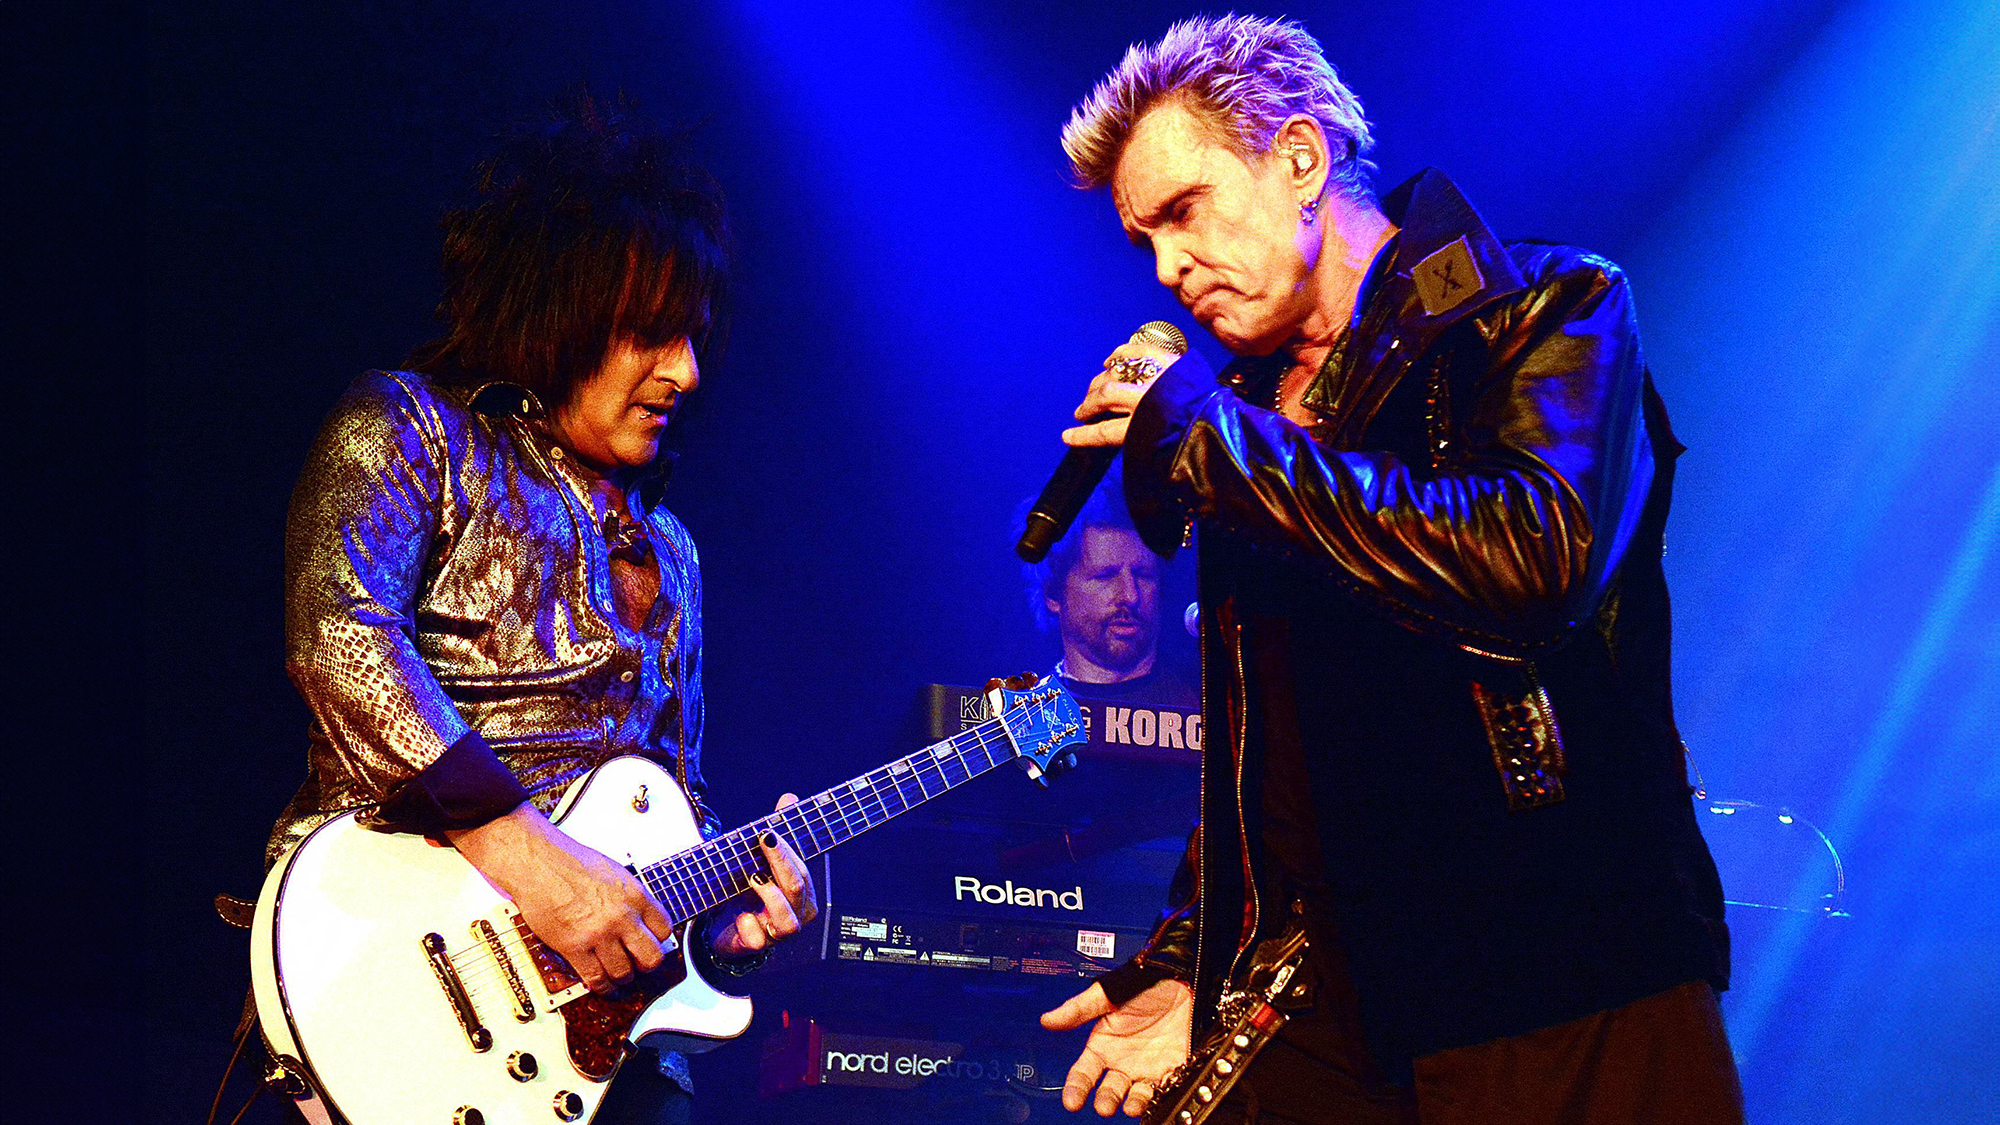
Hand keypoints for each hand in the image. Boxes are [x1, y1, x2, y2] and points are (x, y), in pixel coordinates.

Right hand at [446, 804, 672, 994]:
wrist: (539, 863)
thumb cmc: (570, 862)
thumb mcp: (614, 872)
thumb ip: (629, 896)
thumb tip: (636, 913)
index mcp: (635, 896)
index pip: (664, 929)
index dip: (659, 941)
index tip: (651, 944)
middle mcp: (622, 917)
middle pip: (651, 957)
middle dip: (646, 965)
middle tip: (639, 965)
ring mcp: (600, 934)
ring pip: (624, 973)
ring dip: (622, 978)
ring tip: (618, 976)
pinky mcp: (575, 948)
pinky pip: (596, 978)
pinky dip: (601, 986)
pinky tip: (601, 984)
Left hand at [708, 793, 817, 958]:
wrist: (728, 930)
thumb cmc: (751, 893)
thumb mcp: (763, 862)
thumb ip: (778, 833)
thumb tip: (790, 798)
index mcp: (803, 894)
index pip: (803, 871)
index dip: (787, 851)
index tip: (768, 832)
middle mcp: (796, 914)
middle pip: (797, 888)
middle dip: (780, 862)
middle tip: (763, 840)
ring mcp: (778, 933)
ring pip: (786, 918)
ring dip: (769, 894)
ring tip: (753, 876)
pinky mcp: (757, 946)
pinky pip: (757, 938)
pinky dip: (748, 924)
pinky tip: (740, 913)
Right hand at [1041, 977, 1192, 1116]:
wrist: (1184, 981)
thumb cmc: (1146, 985)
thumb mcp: (1108, 994)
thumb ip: (1079, 1009)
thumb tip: (1048, 1019)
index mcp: (1102, 1046)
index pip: (1083, 1074)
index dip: (1076, 1088)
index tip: (1072, 1101)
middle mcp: (1121, 1062)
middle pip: (1109, 1090)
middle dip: (1106, 1101)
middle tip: (1105, 1106)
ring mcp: (1145, 1069)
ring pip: (1134, 1096)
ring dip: (1132, 1104)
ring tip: (1131, 1106)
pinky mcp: (1170, 1070)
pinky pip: (1164, 1090)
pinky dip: (1160, 1097)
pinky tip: (1157, 1097)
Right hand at [1062, 340, 1181, 448]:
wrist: (1224, 421)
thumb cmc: (1193, 438)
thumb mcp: (1162, 450)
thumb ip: (1137, 442)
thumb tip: (1109, 437)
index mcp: (1149, 427)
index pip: (1106, 432)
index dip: (1084, 436)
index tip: (1067, 436)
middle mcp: (1151, 400)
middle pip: (1107, 397)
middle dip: (1089, 404)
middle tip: (1082, 411)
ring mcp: (1159, 377)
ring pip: (1117, 373)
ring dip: (1100, 381)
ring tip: (1094, 389)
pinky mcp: (1170, 361)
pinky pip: (1138, 349)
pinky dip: (1121, 353)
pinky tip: (1111, 361)